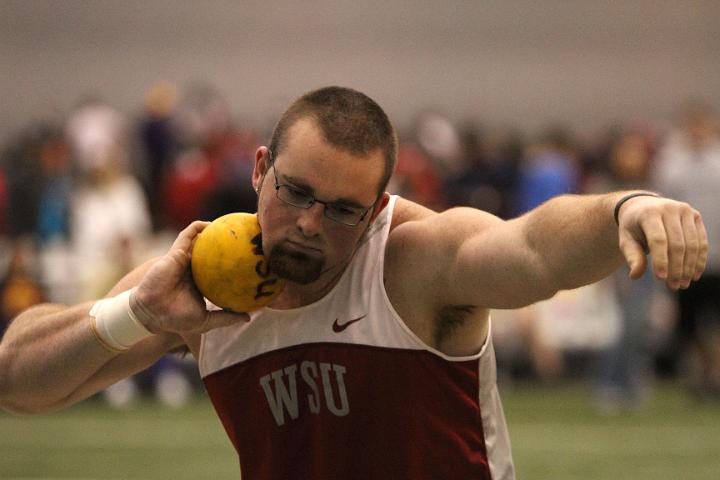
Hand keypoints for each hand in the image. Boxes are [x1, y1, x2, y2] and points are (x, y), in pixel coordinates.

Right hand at [130, 221, 249, 333]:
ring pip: (202, 240)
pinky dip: (197, 227)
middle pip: (216, 252)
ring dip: (215, 230)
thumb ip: (226, 318)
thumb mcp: (206, 321)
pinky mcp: (176, 252)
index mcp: (204, 283)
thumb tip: (248, 317)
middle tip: (250, 236)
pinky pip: (187, 235)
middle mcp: (196, 269)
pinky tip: (211, 224)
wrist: (151, 313)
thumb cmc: (176, 319)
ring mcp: (186, 260)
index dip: (236, 263)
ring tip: (233, 222)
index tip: (254, 258)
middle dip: (230, 243)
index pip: (223, 270)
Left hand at [617, 195, 707, 288]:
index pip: (658, 240)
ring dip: (689, 267)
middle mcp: (669, 208)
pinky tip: (694, 275)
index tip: (661, 279)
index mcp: (649, 213)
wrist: (643, 206)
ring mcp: (685, 211)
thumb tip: (635, 275)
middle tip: (674, 286)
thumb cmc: (633, 227)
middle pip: (677, 244)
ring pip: (692, 244)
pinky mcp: (695, 216)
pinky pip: (701, 241)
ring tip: (683, 284)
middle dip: (676, 268)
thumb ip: (631, 256)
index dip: (661, 260)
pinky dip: (699, 259)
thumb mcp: (626, 240)